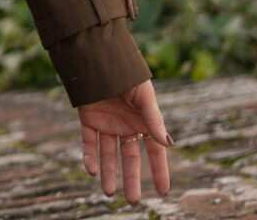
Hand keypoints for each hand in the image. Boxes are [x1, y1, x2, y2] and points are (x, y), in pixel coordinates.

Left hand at [78, 78, 171, 202]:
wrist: (99, 56)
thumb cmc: (126, 73)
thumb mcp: (144, 96)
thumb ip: (154, 119)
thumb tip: (168, 144)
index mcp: (143, 119)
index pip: (154, 150)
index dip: (159, 170)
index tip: (163, 192)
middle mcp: (126, 124)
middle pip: (130, 157)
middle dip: (131, 179)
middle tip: (132, 201)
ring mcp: (107, 122)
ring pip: (108, 154)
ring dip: (108, 173)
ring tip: (108, 192)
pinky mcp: (88, 118)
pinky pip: (88, 142)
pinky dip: (89, 157)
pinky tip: (92, 171)